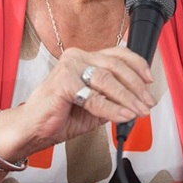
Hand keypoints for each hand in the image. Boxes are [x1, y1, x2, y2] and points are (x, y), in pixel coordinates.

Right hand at [12, 46, 155, 151]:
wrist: (32, 129)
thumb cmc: (59, 115)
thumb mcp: (94, 105)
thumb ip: (112, 97)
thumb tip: (138, 100)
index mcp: (84, 58)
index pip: (118, 54)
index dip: (138, 65)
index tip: (150, 81)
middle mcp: (77, 57)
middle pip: (116, 66)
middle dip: (136, 87)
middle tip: (147, 103)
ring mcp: (69, 67)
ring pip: (108, 80)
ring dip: (127, 98)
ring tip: (138, 112)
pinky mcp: (63, 82)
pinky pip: (95, 97)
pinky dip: (112, 109)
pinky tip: (123, 116)